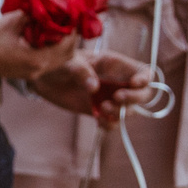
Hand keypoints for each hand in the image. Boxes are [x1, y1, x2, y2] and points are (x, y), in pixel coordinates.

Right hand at [0, 9, 78, 81]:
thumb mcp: (11, 21)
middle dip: (70, 37)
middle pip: (68, 55)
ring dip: (61, 44)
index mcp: (36, 59)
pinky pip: (48, 61)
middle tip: (67, 19)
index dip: (72, 28)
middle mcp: (38, 69)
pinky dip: (51, 49)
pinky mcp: (25, 72)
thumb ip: (33, 14)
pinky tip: (44, 36)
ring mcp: (31, 73)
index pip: (67, 44)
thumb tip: (48, 3)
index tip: (70, 13)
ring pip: (59, 60)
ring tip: (56, 26)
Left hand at [31, 50, 153, 128]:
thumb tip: (94, 88)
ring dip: (120, 113)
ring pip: (129, 110)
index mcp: (115, 65)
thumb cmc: (57, 62)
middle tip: (116, 99)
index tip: (133, 84)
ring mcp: (109, 97)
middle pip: (143, 94)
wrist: (42, 78)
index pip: (144, 72)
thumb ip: (81, 72)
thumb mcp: (68, 63)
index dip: (145, 79)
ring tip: (102, 108)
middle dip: (134, 98)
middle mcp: (117, 82)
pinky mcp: (99, 111)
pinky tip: (98, 120)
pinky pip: (113, 122)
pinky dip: (109, 124)